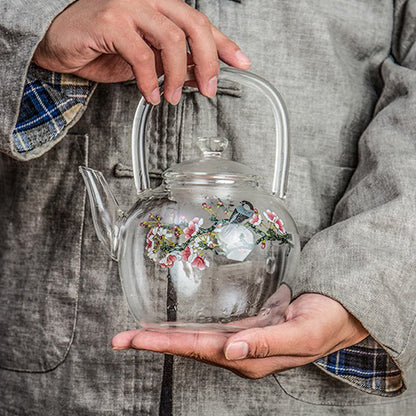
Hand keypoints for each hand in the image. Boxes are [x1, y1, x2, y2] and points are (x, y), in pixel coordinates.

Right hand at [33, 0, 250, 104]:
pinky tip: (150, 94)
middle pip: (194, 26)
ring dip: (178, 75)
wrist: (63, 42)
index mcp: (162, 7)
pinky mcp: (111, 20)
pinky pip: (141, 54)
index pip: (202, 24)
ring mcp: (130, 6)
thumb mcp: (149, 57)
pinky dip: (149, 80)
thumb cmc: (103, 45)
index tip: (242, 62)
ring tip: (172, 97)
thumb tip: (201, 75)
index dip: (224, 44)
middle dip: (208, 62)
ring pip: (171, 39)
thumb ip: (175, 62)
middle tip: (209, 89)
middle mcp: (150, 1)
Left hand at [111, 294, 368, 378]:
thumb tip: (232, 350)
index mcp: (249, 357)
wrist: (337, 316)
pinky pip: (209, 330)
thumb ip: (267, 342)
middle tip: (120, 338)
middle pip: (189, 347)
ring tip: (136, 333)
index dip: (164, 344)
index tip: (134, 340)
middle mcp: (240, 351)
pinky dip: (187, 328)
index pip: (197, 350)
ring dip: (165, 336)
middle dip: (154, 343)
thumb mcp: (299, 333)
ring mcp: (241, 341)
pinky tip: (175, 325)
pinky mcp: (245, 328)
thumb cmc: (323, 323)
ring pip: (195, 339)